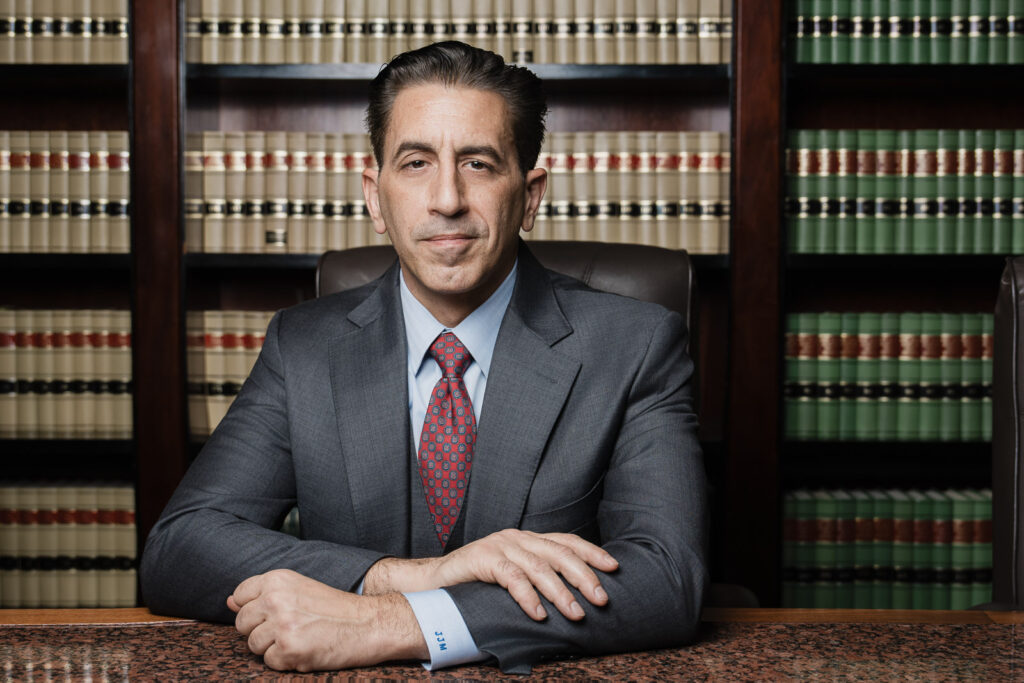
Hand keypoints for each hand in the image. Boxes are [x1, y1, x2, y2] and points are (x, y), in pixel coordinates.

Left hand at [227, 569, 426, 671]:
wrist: (369, 623)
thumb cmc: (336, 608)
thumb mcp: (300, 589)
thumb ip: (263, 595)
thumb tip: (229, 602)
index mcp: (277, 579)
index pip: (239, 595)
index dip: (253, 610)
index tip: (272, 613)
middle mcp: (275, 598)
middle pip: (242, 624)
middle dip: (261, 631)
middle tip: (291, 628)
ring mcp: (280, 624)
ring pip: (253, 645)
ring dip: (273, 648)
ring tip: (300, 639)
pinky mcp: (287, 648)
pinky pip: (269, 662)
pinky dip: (286, 661)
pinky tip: (306, 650)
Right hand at [365, 530, 618, 622]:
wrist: (434, 581)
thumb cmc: (478, 583)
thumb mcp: (513, 575)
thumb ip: (538, 577)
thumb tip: (575, 597)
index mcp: (528, 539)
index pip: (566, 541)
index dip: (592, 552)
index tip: (614, 567)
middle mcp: (517, 538)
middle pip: (558, 553)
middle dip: (584, 576)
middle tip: (602, 598)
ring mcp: (499, 546)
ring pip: (538, 566)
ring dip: (560, 592)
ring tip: (576, 613)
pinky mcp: (482, 559)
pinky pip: (511, 578)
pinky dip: (527, 597)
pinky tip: (538, 614)